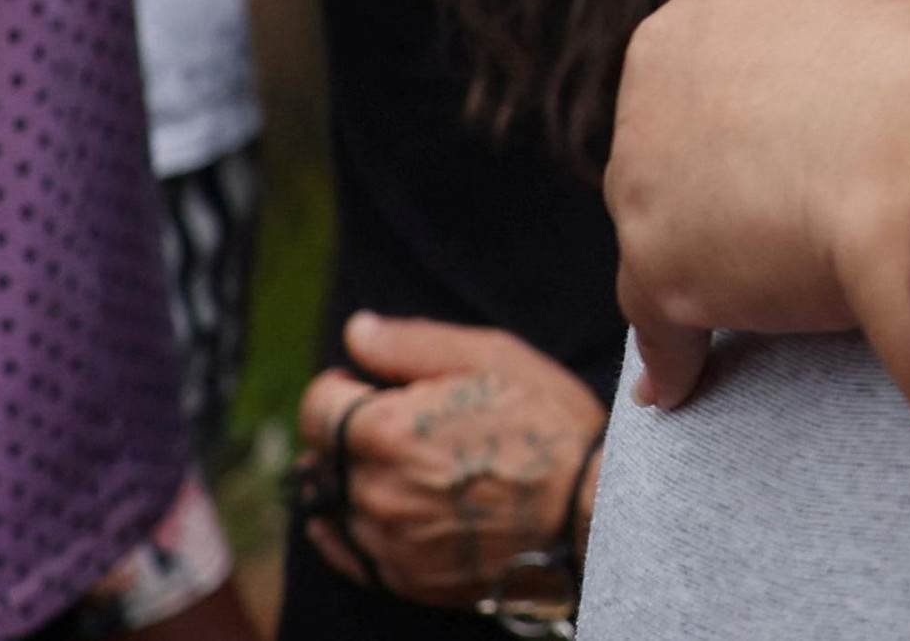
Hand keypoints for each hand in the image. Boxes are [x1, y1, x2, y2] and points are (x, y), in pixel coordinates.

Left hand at [295, 315, 607, 607]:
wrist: (593, 511)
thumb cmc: (550, 426)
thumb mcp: (492, 359)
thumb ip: (412, 344)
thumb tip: (355, 333)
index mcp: (386, 430)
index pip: (317, 405)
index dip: (342, 386)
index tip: (369, 385)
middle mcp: (375, 489)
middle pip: (322, 455)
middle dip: (346, 432)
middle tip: (394, 424)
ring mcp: (387, 539)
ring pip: (332, 503)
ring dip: (351, 479)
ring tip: (397, 466)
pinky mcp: (404, 576)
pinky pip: (348, 552)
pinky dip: (347, 528)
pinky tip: (373, 511)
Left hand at [607, 0, 909, 405]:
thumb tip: (905, 9)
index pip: (737, 49)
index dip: (780, 93)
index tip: (816, 126)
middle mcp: (661, 69)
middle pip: (689, 132)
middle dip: (732, 167)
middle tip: (803, 207)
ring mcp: (645, 169)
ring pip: (667, 219)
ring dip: (709, 254)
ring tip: (763, 296)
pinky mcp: (658, 265)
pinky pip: (656, 319)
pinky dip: (673, 349)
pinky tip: (682, 383)